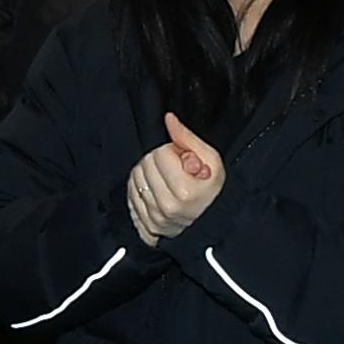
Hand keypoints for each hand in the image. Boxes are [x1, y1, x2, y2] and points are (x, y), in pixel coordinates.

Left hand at [123, 113, 226, 245]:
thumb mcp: (210, 160)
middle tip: (175, 170)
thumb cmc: (211, 188)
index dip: (173, 152)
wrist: (212, 221)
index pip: (161, 153)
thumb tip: (169, 119)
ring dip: (149, 173)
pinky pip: (130, 194)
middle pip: (145, 164)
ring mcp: (154, 218)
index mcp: (185, 192)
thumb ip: (187, 138)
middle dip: (160, 162)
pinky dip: (141, 188)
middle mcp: (168, 207)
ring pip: (135, 177)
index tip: (184, 162)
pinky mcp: (145, 224)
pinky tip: (156, 190)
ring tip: (166, 179)